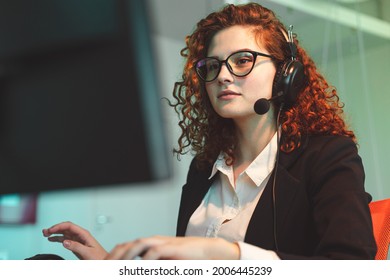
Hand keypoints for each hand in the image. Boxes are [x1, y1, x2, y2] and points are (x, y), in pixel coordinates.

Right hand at [42, 221, 107, 259]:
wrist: (103, 262)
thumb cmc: (99, 257)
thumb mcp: (87, 252)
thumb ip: (76, 246)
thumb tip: (65, 242)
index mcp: (84, 234)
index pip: (70, 226)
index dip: (59, 226)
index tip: (51, 230)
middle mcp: (81, 235)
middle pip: (66, 227)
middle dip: (55, 228)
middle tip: (45, 231)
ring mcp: (78, 239)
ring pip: (65, 233)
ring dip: (55, 232)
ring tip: (46, 234)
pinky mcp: (77, 244)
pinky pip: (66, 239)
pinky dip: (58, 238)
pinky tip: (52, 239)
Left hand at [105, 236, 239, 259]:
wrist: (208, 250)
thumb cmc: (187, 257)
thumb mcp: (165, 262)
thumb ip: (151, 265)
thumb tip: (140, 269)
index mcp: (150, 245)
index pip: (126, 247)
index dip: (113, 256)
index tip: (104, 267)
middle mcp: (153, 241)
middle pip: (127, 245)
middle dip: (114, 256)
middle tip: (105, 267)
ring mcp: (162, 243)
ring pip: (138, 245)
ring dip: (125, 256)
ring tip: (116, 266)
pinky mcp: (171, 248)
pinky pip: (154, 252)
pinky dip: (145, 260)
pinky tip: (139, 267)